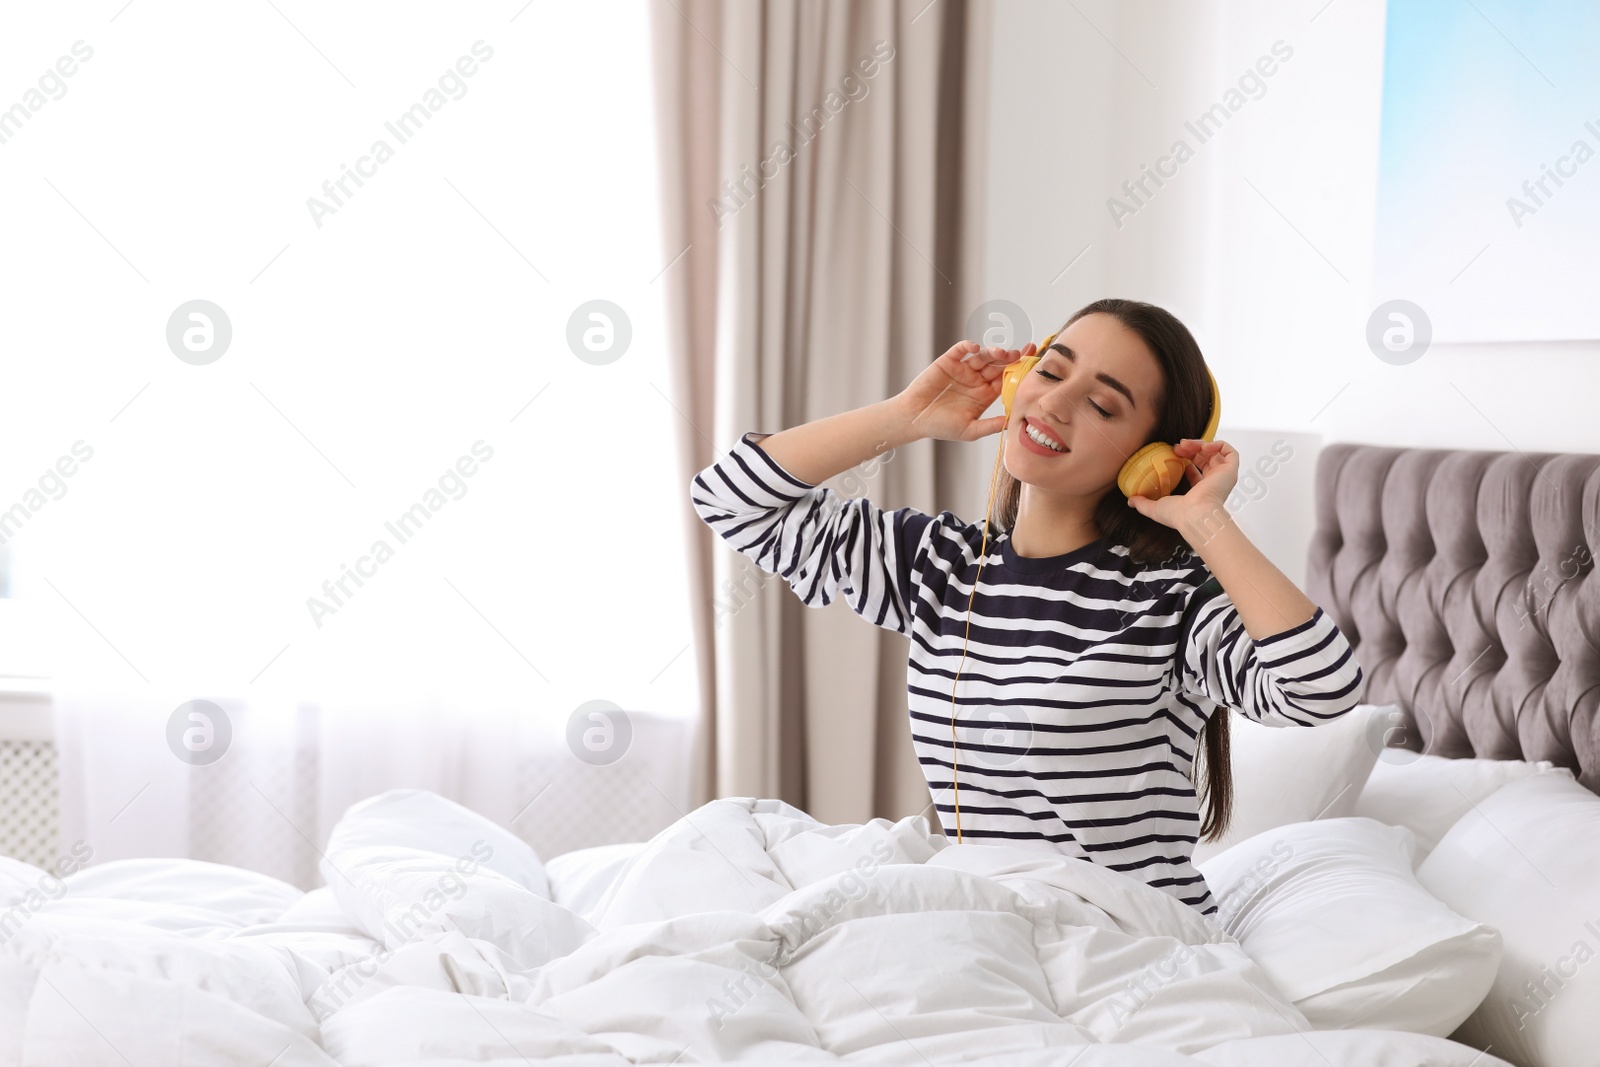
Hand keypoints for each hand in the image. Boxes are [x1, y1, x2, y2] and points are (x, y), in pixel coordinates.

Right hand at [894, 339, 1035, 442]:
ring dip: (993, 352)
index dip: (1019, 371)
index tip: (1032, 362)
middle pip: (998, 365)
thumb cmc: (941, 426)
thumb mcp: (970, 430)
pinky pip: (961, 350)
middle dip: (1010, 358)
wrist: (914, 419)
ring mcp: (963, 369)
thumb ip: (990, 425)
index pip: (1006, 379)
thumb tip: (1012, 422)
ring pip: (983, 356)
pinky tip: (975, 348)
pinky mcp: (948, 362)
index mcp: (985, 394)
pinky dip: (968, 346)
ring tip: (1000, 353)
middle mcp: (976, 379)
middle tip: (1019, 354)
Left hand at [1126, 439, 1238, 532]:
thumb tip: (1131, 500)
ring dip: (1201, 444)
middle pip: (1205, 458)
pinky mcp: (1230, 470)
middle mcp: (1214, 483)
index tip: (1175, 452)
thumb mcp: (1155, 507)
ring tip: (1187, 444)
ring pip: (1215, 452)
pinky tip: (1203, 446)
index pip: (1197, 471)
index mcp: (1201, 491)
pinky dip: (1216, 444)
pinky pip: (1229, 451)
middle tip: (1179, 446)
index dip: (1187, 459)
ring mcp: (1223, 476)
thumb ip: (1143, 503)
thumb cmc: (1179, 515)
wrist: (1194, 514)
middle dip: (1192, 448)